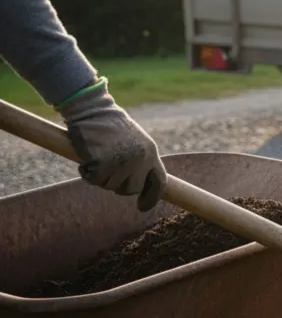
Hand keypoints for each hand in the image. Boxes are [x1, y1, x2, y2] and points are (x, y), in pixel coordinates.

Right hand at [57, 79, 165, 210]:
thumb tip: (138, 187)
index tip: (142, 207)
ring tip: (98, 156)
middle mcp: (141, 159)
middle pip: (131, 189)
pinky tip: (86, 157)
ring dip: (100, 176)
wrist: (92, 109)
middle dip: (118, 185)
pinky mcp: (103, 162)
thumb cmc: (110, 125)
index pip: (159, 182)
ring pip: (110, 186)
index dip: (151, 197)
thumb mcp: (134, 142)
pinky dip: (86, 172)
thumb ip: (140, 162)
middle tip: (107, 169)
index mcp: (151, 152)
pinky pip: (94, 180)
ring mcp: (122, 161)